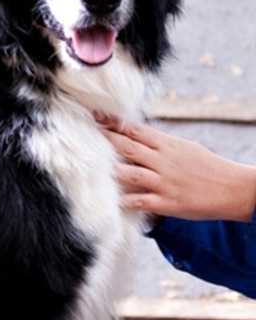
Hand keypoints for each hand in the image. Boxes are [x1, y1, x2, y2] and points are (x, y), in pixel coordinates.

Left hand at [95, 113, 255, 221]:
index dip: (114, 124)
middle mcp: (163, 161)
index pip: (136, 130)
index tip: (96, 117)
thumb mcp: (185, 148)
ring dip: (112, 170)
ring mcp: (164, 182)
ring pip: (131, 173)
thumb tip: (137, 136)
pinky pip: (141, 201)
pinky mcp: (167, 202)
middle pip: (129, 147)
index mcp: (168, 145)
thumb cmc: (208, 167)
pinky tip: (112, 200)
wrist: (234, 189)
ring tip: (93, 167)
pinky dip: (126, 201)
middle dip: (106, 140)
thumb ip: (160, 144)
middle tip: (86, 134)